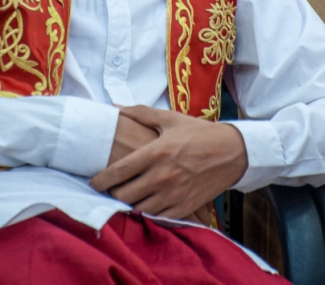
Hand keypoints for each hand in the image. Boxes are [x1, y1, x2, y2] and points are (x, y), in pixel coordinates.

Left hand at [91, 105, 247, 220]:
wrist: (232, 151)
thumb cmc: (198, 132)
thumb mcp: (169, 119)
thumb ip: (140, 113)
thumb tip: (115, 107)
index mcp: (155, 152)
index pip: (118, 172)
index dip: (100, 180)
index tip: (92, 182)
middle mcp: (161, 176)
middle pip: (124, 195)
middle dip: (113, 194)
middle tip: (110, 190)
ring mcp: (174, 194)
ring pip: (139, 209)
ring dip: (130, 204)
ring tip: (127, 197)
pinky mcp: (185, 207)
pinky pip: (159, 218)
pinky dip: (149, 214)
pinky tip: (147, 205)